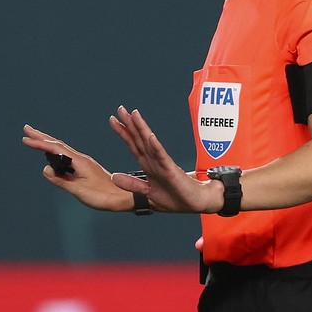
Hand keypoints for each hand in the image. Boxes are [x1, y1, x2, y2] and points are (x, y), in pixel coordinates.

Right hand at [21, 124, 140, 211]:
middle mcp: (81, 159)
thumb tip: (45, 169)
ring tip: (36, 139)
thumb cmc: (103, 196)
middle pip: (58, 144)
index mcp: (79, 162)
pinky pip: (67, 155)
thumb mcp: (79, 190)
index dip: (39, 144)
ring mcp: (83, 162)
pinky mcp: (85, 167)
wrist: (123, 197)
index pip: (55, 149)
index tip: (25, 139)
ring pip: (62, 148)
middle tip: (26, 129)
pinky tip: (54, 154)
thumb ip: (62, 180)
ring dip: (48, 142)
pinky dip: (56, 151)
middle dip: (41, 137)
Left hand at [106, 106, 222, 214]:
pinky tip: (150, 136)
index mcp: (149, 165)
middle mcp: (155, 161)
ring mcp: (163, 164)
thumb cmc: (176, 198)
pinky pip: (162, 157)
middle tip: (120, 109)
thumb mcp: (148, 192)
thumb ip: (132, 184)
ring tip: (134, 115)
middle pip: (139, 139)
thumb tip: (114, 177)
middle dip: (129, 124)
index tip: (113, 120)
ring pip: (149, 143)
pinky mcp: (172, 170)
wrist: (198, 203)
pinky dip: (156, 146)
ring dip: (141, 129)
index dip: (124, 132)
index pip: (134, 145)